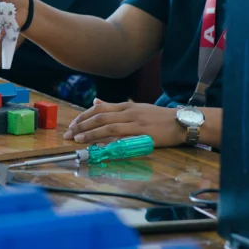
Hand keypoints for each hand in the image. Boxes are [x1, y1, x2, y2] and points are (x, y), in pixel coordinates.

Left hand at [63, 99, 186, 147]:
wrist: (180, 122)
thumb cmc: (157, 116)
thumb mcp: (134, 107)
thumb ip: (114, 106)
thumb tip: (95, 101)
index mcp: (125, 106)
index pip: (99, 109)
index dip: (83, 117)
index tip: (72, 125)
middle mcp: (128, 113)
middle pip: (100, 117)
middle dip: (82, 126)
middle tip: (69, 134)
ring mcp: (136, 124)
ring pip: (108, 127)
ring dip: (91, 134)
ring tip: (78, 140)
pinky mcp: (143, 135)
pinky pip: (124, 139)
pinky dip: (110, 142)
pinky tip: (100, 147)